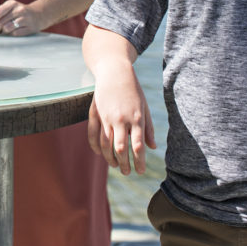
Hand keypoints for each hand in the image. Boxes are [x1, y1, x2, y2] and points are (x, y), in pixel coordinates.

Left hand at [0, 0, 40, 35]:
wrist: (39, 15)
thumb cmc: (19, 13)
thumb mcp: (10, 9)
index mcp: (11, 3)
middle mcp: (18, 9)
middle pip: (0, 22)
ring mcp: (25, 18)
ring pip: (7, 29)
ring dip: (4, 32)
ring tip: (7, 30)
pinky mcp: (30, 27)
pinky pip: (15, 34)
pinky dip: (12, 34)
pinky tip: (15, 31)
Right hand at [87, 59, 156, 174]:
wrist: (114, 73)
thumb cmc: (133, 90)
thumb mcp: (144, 108)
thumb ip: (148, 129)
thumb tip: (153, 147)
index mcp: (136, 118)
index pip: (137, 146)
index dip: (139, 161)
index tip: (141, 171)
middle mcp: (121, 119)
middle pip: (121, 148)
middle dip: (124, 163)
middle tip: (128, 173)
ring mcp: (107, 117)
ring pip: (106, 144)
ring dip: (110, 158)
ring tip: (116, 166)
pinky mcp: (96, 114)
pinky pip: (93, 134)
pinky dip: (96, 146)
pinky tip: (101, 154)